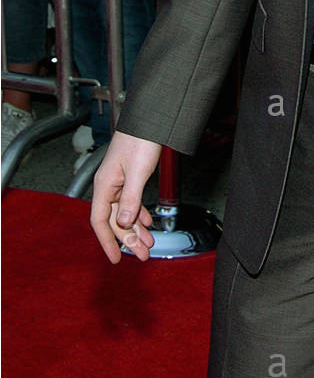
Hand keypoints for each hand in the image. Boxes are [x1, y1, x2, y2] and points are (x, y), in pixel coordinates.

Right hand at [90, 129, 162, 263]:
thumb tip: (124, 223)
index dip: (107, 241)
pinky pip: (132, 202)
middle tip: (143, 255)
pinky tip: (147, 223)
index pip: (100, 220)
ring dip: (137, 229)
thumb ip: (131, 198)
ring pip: (125, 212)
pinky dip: (140, 214)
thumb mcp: (138, 172)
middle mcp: (109, 185)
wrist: (150, 119)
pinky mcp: (130, 177)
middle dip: (129, 240)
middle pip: (115, 220)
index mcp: (105, 185)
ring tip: (149, 243)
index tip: (116, 258)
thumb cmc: (140, 139)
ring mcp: (119, 181)